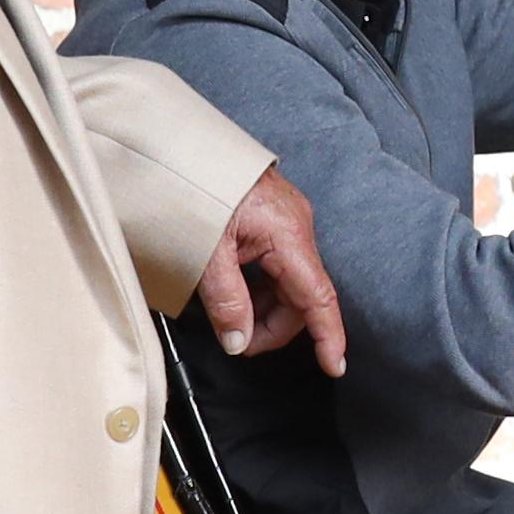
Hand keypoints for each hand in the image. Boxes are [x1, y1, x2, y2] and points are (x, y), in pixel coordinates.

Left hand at [195, 163, 346, 372]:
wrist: (179, 148)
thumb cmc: (193, 186)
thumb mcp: (205, 252)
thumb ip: (226, 300)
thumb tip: (239, 340)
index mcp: (287, 234)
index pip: (318, 297)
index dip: (329, 335)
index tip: (334, 366)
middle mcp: (295, 227)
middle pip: (300, 295)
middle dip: (272, 326)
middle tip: (235, 341)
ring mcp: (286, 222)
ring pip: (286, 283)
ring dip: (263, 308)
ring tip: (228, 316)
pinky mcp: (271, 220)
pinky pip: (276, 265)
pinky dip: (258, 287)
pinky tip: (234, 291)